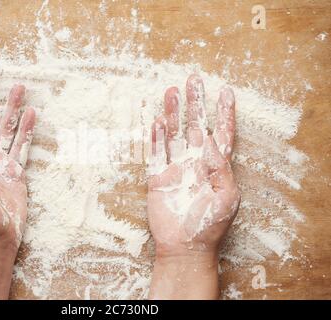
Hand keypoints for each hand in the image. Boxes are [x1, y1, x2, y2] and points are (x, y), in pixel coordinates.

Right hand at [147, 74, 239, 298]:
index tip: (225, 91)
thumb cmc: (210, 224)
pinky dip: (155, 137)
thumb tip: (213, 143)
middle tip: (193, 79)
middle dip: (195, 103)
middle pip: (195, 125)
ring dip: (172, 113)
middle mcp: (195, 162)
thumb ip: (221, 169)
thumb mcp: (227, 197)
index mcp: (216, 166)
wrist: (185, 246)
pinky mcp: (157, 177)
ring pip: (174, 133)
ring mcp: (175, 168)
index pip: (222, 133)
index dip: (224, 113)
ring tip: (171, 91)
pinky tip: (156, 121)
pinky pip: (155, 152)